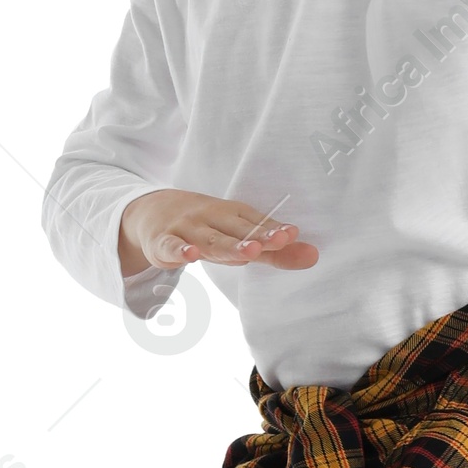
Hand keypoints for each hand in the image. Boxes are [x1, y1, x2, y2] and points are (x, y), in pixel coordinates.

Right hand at [118, 188, 319, 277]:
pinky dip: (179, 250)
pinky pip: (171, 246)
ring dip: (229, 246)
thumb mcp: (239, 236)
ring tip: (250, 252)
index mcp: (233, 215)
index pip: (256, 224)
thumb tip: (313, 256)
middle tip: (278, 241)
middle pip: (237, 230)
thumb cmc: (207, 227)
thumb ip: (274, 251)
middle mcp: (212, 218)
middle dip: (257, 236)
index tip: (292, 234)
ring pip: (209, 240)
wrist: (153, 210)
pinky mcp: (163, 241)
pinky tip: (190, 255)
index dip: (273, 230)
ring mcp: (187, 229)